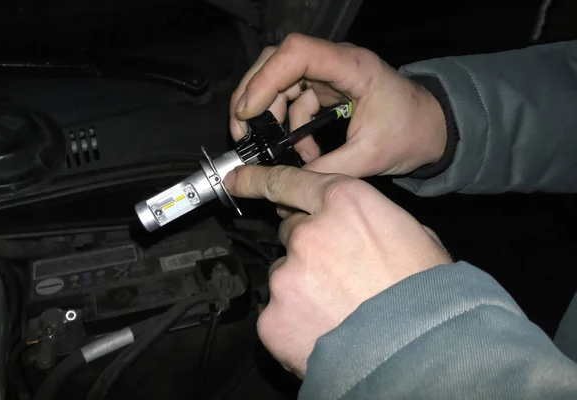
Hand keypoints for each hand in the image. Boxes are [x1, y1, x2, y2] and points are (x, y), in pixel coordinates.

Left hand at [224, 165, 451, 376]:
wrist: (422, 354)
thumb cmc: (427, 295)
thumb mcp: (413, 235)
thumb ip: (369, 219)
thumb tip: (355, 227)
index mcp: (344, 204)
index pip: (288, 181)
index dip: (258, 179)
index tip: (237, 179)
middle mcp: (308, 233)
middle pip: (292, 233)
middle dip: (310, 248)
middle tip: (341, 273)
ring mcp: (286, 275)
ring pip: (285, 274)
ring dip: (303, 286)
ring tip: (338, 308)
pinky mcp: (273, 316)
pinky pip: (277, 311)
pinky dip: (294, 320)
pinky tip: (323, 330)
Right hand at [229, 33, 446, 176]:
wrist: (431, 129)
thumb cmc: (411, 132)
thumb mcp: (369, 156)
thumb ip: (326, 169)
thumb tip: (289, 184)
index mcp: (352, 67)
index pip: (296, 53)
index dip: (265, 79)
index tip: (248, 112)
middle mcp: (336, 63)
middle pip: (277, 62)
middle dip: (253, 95)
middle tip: (241, 130)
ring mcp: (328, 75)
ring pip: (280, 82)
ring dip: (269, 116)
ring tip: (271, 149)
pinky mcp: (326, 91)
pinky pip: (294, 103)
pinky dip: (289, 128)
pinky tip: (301, 154)